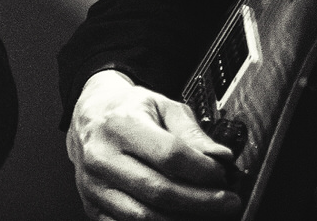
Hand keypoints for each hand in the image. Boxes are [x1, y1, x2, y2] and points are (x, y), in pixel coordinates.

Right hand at [67, 69, 239, 218]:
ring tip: (207, 213)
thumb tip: (220, 158)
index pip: (170, 155)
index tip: (222, 174)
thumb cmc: (128, 110)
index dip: (203, 170)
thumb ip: (192, 133)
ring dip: (183, 219)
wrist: (89, 116)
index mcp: (121, 124)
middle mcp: (102, 157)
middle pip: (159, 191)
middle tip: (227, 202)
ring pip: (144, 217)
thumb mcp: (163, 106)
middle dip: (201, 202)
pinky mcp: (92, 206)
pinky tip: (179, 218)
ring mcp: (94, 185)